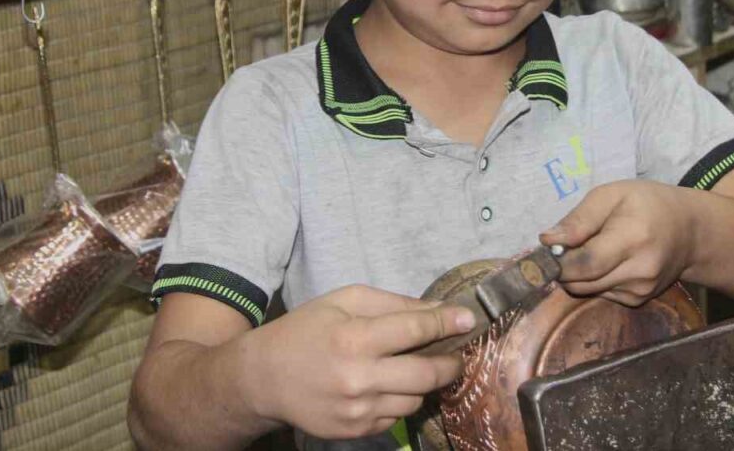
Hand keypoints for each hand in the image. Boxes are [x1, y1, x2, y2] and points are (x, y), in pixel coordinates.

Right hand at [246, 285, 473, 438]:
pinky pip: (397, 416)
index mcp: (355, 337)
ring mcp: (358, 410)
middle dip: (450, 362)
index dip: (447, 322)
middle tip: (457, 354)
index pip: (416, 329)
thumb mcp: (344, 301)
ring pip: (416, 398)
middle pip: (427, 373)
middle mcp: (359, 377)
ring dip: (424, 383)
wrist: (263, 378)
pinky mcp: (356, 431)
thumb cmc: (306, 330)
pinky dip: (400, 399)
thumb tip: (439, 309)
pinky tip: (388, 385)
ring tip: (416, 368)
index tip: (469, 319)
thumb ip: (392, 303)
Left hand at [539, 179, 696, 306]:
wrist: (691, 231)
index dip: (558, 261)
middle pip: (580, 282)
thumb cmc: (648, 204)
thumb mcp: (612, 195)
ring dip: (578, 274)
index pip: (584, 264)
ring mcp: (640, 291)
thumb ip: (579, 219)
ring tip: (592, 248)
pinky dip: (594, 280)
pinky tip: (608, 261)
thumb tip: (548, 241)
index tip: (545, 249)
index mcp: (633, 239)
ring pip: (586, 290)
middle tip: (565, 246)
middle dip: (563, 267)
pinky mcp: (638, 301)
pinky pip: (599, 294)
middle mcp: (639, 272)